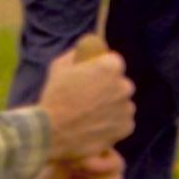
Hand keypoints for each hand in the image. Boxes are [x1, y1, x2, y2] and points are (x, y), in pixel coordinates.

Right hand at [37, 39, 134, 159]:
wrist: (52, 132)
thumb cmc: (55, 97)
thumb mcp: (59, 66)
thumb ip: (76, 54)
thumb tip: (85, 47)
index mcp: (111, 67)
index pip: (114, 62)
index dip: (103, 69)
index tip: (92, 77)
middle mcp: (124, 86)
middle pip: (120, 83)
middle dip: (109, 88)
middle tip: (90, 97)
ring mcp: (126, 108)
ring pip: (122, 103)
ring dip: (111, 106)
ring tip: (91, 114)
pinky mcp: (126, 127)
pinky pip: (122, 121)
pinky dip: (113, 123)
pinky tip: (96, 125)